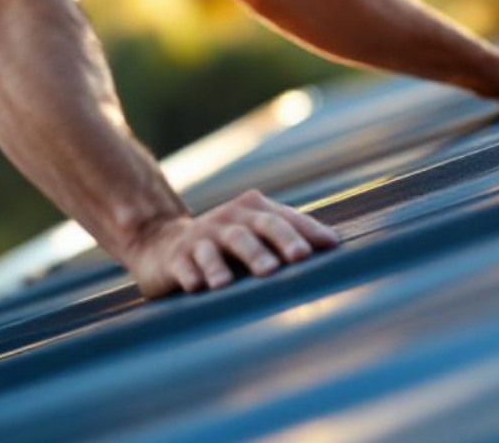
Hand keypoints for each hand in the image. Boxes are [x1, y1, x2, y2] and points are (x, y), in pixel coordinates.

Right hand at [124, 190, 341, 297]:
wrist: (163, 243)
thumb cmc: (226, 244)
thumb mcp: (255, 235)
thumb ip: (290, 238)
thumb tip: (336, 248)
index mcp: (254, 210)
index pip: (286, 218)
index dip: (308, 231)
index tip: (331, 247)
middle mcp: (230, 219)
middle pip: (257, 227)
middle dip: (279, 242)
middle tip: (298, 258)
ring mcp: (202, 237)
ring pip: (218, 246)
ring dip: (227, 264)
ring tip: (232, 282)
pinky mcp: (176, 258)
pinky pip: (185, 265)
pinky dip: (192, 275)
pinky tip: (198, 287)